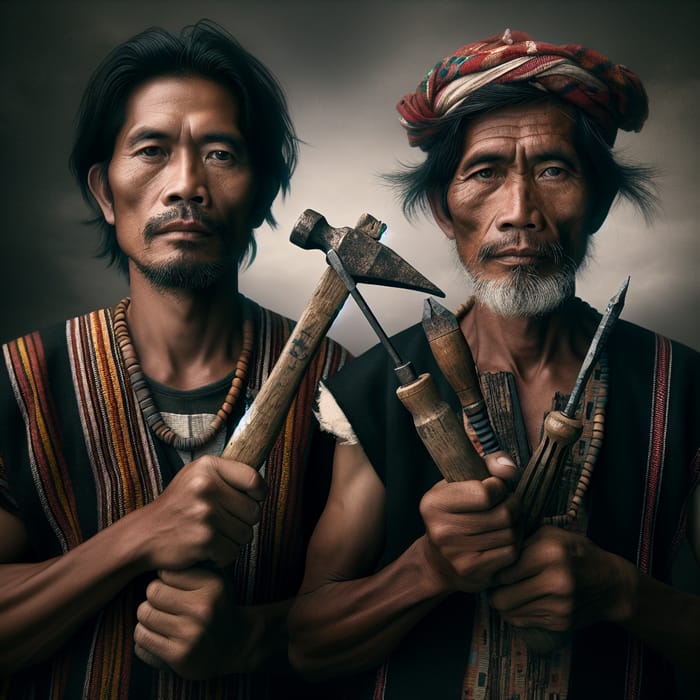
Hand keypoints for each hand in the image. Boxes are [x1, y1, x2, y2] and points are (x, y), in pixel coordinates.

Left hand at [134, 567, 252, 678]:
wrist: (235, 647)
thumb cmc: (216, 608)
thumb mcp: (214, 581)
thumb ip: (191, 566)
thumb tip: (159, 553)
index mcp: (213, 585)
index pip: (166, 572)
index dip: (167, 580)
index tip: (176, 589)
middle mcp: (203, 608)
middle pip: (152, 592)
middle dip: (155, 599)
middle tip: (167, 606)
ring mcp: (191, 633)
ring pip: (143, 615)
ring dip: (148, 619)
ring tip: (164, 622)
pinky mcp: (179, 656)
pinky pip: (141, 640)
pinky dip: (146, 639)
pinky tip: (161, 638)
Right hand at [138, 455, 266, 570]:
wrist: (144, 535)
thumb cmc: (178, 506)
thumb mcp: (196, 477)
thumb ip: (226, 475)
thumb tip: (261, 486)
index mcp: (207, 466)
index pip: (254, 479)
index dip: (259, 494)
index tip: (252, 500)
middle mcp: (206, 486)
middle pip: (254, 511)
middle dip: (244, 521)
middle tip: (224, 523)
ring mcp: (205, 513)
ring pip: (246, 534)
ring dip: (234, 540)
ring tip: (214, 535)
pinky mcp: (204, 539)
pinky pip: (233, 551)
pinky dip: (223, 555)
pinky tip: (207, 549)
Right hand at [419, 476, 520, 592]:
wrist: (438, 561)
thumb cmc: (454, 512)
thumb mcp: (459, 481)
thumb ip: (488, 463)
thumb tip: (510, 469)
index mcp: (434, 504)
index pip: (485, 493)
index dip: (498, 487)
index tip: (494, 488)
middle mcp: (442, 531)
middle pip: (503, 514)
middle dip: (512, 505)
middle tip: (507, 503)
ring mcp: (458, 556)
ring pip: (511, 533)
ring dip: (516, 524)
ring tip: (506, 520)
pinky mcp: (474, 573)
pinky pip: (511, 552)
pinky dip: (514, 543)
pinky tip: (504, 538)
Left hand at [489, 525, 631, 632]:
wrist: (611, 584)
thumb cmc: (575, 553)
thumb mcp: (551, 535)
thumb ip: (521, 541)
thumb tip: (490, 552)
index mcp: (549, 552)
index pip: (502, 571)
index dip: (494, 571)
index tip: (495, 568)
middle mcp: (554, 581)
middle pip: (501, 597)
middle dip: (495, 591)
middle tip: (499, 584)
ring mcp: (559, 606)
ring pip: (509, 612)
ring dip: (506, 604)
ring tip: (512, 591)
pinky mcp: (561, 623)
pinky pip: (523, 622)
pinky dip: (519, 613)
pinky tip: (527, 601)